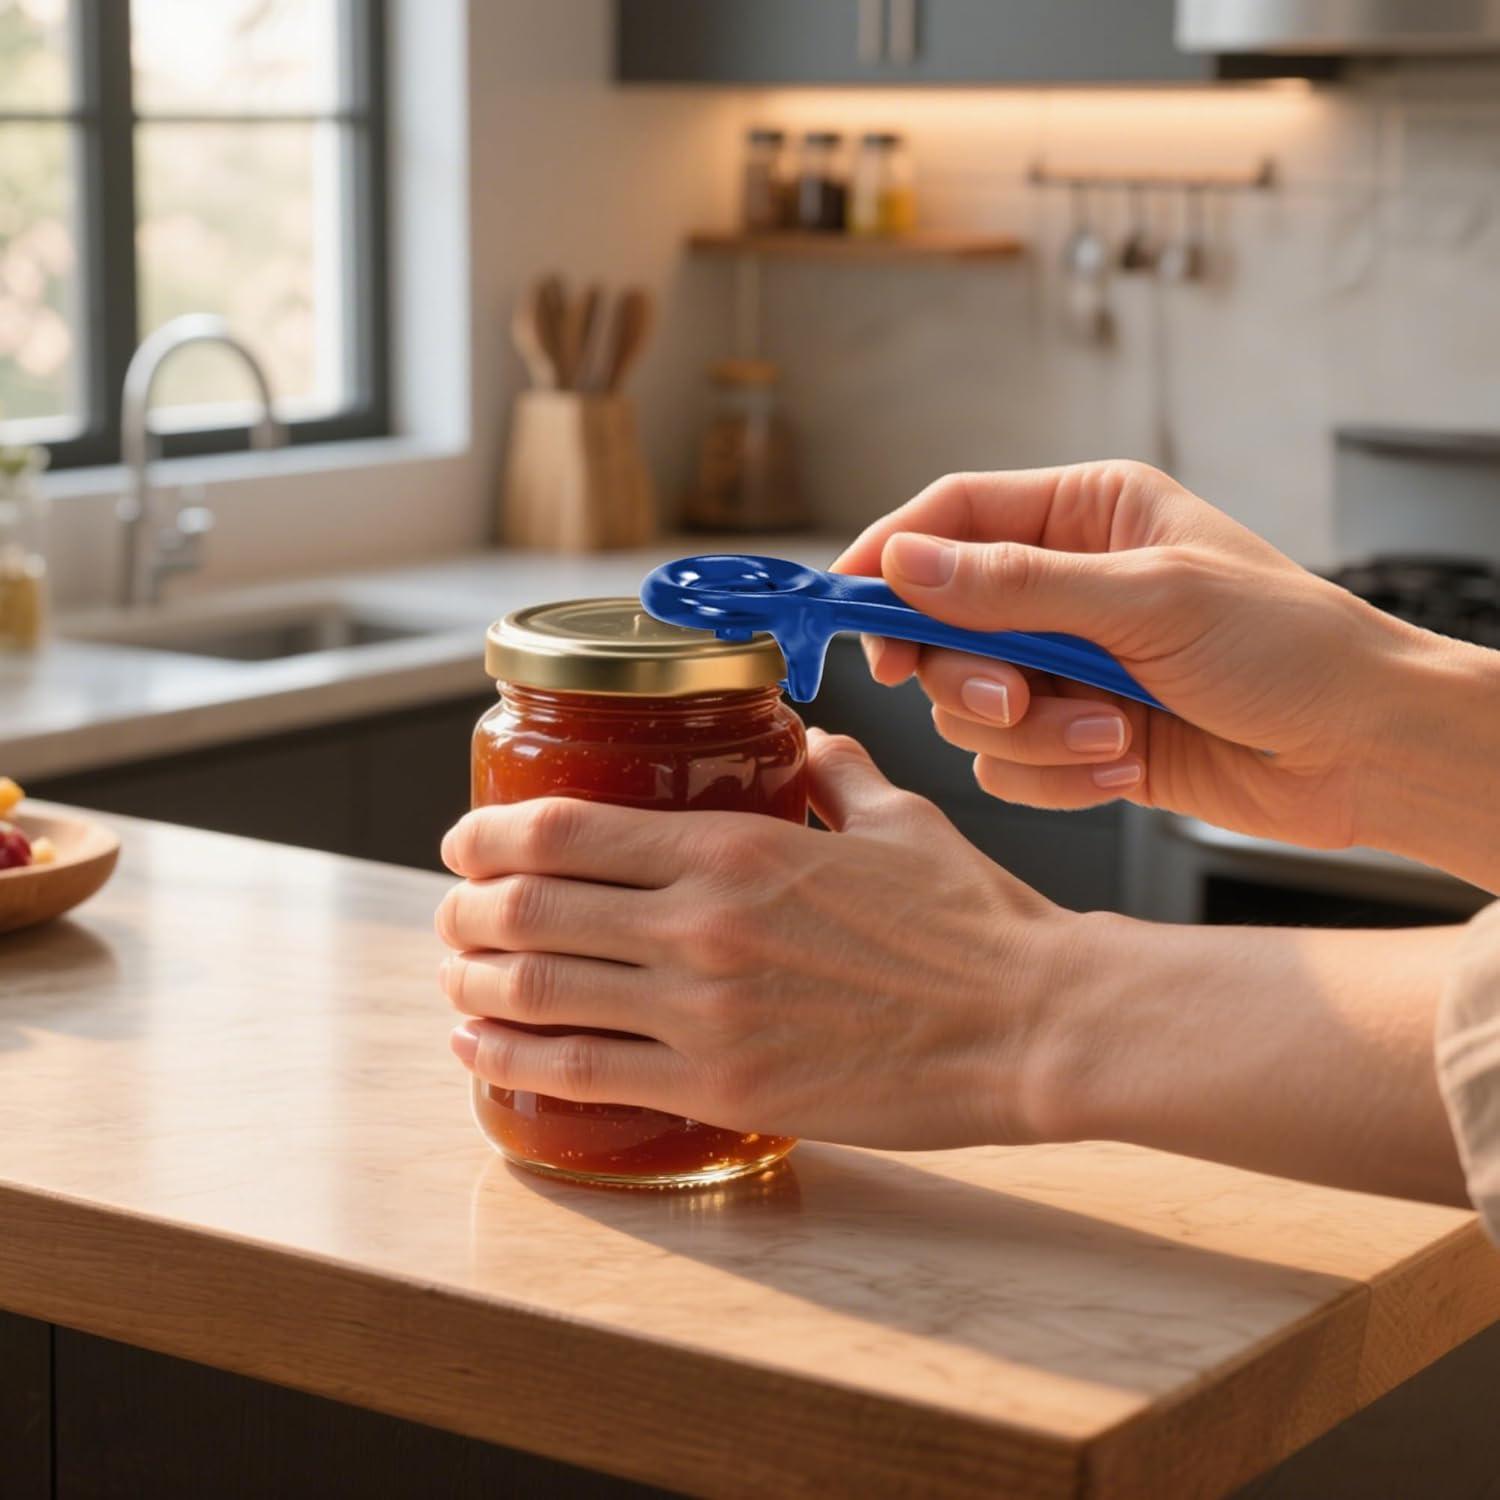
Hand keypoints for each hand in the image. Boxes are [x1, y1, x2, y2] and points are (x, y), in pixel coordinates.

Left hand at [435, 731, 1072, 1149]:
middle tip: (453, 916)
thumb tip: (808, 743)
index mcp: (736, 846)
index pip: (565, 829)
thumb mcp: (899, 820)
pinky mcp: (724, 1086)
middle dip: (466, 912)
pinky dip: (512, 1063)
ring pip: (538, 994)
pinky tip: (482, 1053)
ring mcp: (705, 1012)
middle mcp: (701, 924)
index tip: (464, 840)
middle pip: (529, 909)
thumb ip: (836, 773)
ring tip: (454, 982)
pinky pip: (585, 1076)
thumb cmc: (973, 919)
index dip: (490, 834)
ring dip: (473, 986)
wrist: (1034, 1023)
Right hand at [833, 461, 1423, 849]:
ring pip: (969, 706)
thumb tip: (903, 564)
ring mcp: (1067, 666)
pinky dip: (1056, 776)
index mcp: (1084, 515)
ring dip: (1033, 735)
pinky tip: (1123, 766)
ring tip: (1112, 736)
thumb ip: (1014, 587)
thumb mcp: (1148, 600)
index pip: (951, 518)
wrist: (1362, 751)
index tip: (847, 609)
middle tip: (1014, 698)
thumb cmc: (1285, 646)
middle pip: (941, 625)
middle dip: (971, 675)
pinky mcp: (1076, 736)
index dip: (889, 559)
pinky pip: (1008, 765)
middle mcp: (1064, 587)